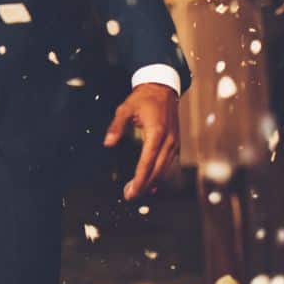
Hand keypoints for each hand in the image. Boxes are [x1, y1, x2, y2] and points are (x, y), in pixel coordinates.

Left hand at [104, 83, 179, 200]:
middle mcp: (168, 141)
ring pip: (165, 169)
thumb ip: (116, 126)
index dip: (139, 179)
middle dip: (144, 185)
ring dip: (152, 182)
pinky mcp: (175, 143)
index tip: (131, 191)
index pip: (147, 162)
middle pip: (157, 170)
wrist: (163, 88)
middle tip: (130, 196)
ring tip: (138, 192)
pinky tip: (153, 183)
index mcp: (156, 133)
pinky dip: (160, 174)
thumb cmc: (144, 98)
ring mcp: (174, 142)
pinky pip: (169, 163)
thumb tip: (108, 142)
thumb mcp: (125, 108)